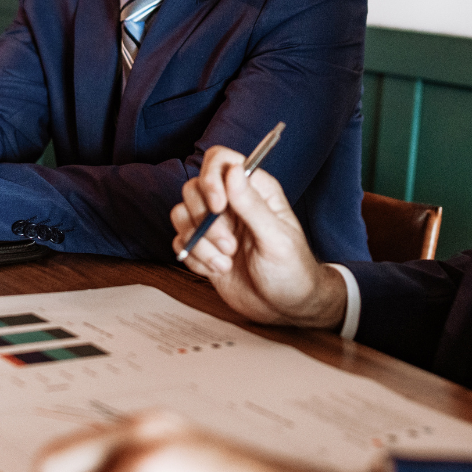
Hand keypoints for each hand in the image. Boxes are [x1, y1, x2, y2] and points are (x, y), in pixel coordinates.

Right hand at [171, 146, 347, 329]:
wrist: (285, 310)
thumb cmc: (292, 272)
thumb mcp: (276, 239)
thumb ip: (252, 205)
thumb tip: (233, 171)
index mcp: (255, 190)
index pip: (220, 161)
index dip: (211, 179)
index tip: (218, 207)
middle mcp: (232, 203)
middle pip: (194, 188)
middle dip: (205, 220)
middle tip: (230, 246)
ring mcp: (215, 226)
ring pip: (182, 214)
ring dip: (199, 243)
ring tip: (225, 263)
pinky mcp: (203, 248)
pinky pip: (180, 242)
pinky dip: (194, 258)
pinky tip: (216, 271)